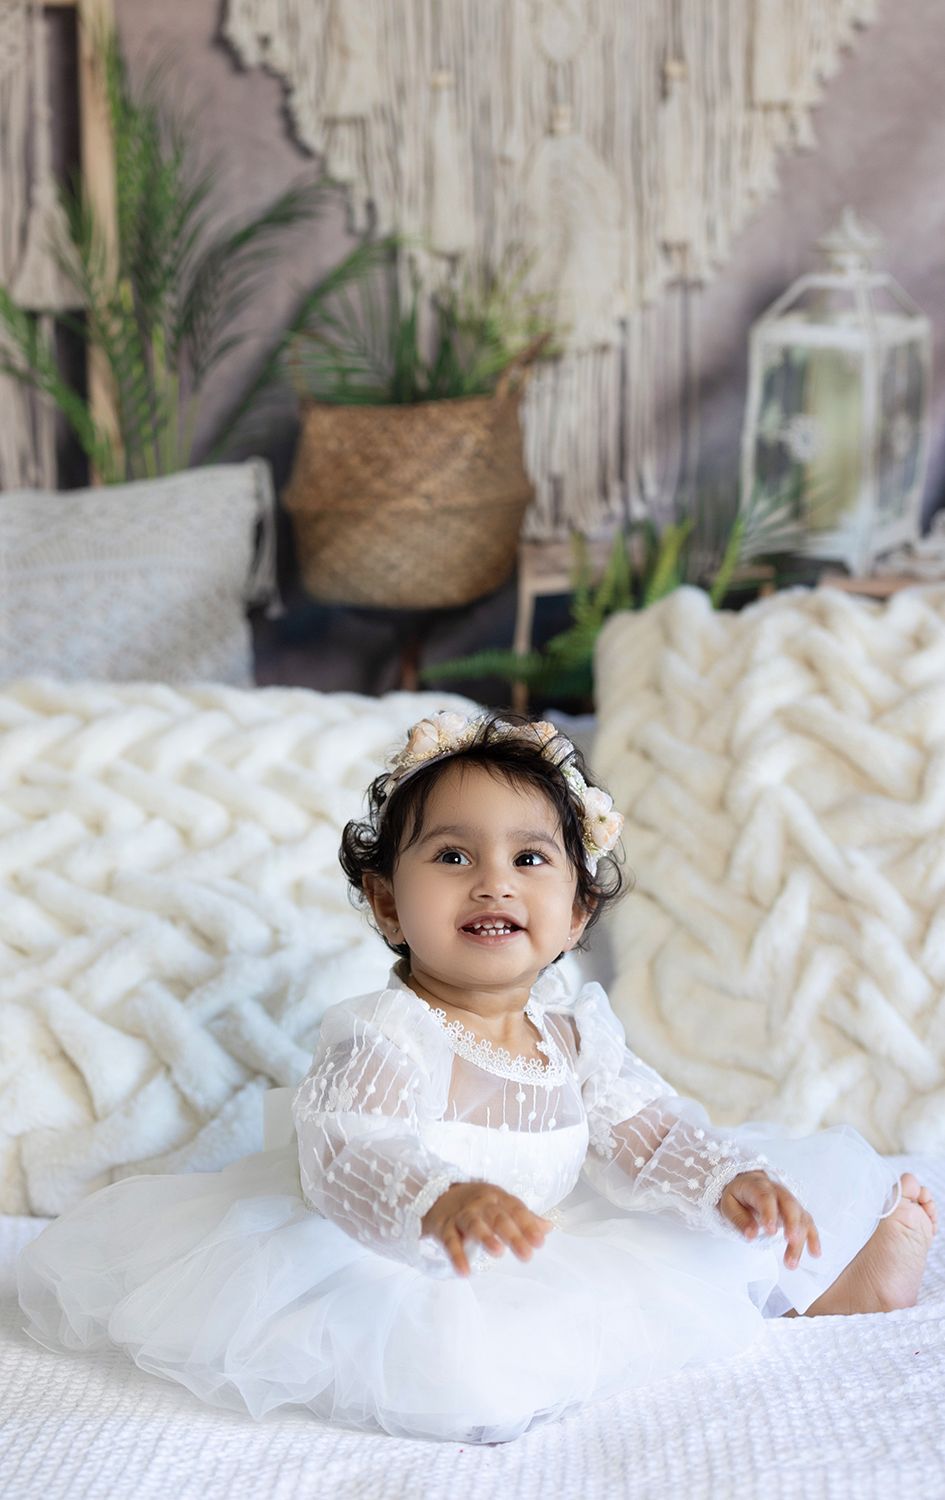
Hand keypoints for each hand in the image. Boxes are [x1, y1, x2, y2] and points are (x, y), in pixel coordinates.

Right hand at [421, 1181, 554, 1276]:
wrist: (436, 1196)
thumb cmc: (476, 1204)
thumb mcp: (500, 1205)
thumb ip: (523, 1217)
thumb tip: (549, 1227)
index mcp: (497, 1196)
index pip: (515, 1209)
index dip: (528, 1225)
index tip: (540, 1242)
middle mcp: (480, 1203)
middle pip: (498, 1218)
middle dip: (513, 1235)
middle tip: (527, 1255)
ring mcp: (461, 1214)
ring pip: (474, 1225)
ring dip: (486, 1238)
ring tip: (498, 1253)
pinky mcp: (444, 1227)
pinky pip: (450, 1242)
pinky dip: (457, 1256)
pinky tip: (465, 1272)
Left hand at [719, 1170, 822, 1269]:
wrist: (748, 1183)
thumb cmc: (737, 1196)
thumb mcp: (729, 1204)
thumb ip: (739, 1219)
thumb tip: (751, 1235)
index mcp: (757, 1186)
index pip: (766, 1197)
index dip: (770, 1213)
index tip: (770, 1231)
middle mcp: (778, 1191)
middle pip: (789, 1205)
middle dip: (792, 1224)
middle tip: (791, 1241)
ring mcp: (789, 1201)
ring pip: (800, 1217)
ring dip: (801, 1238)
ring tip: (792, 1262)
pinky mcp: (796, 1212)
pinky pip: (807, 1222)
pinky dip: (812, 1237)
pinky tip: (815, 1253)